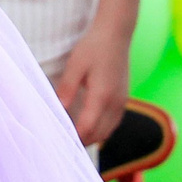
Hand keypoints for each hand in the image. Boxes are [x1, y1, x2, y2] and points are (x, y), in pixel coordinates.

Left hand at [55, 22, 130, 148]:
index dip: (74, 137)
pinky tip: (88, 128)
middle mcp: (115, 103)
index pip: (88, 127)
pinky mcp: (124, 99)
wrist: (116, 35)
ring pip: (109, 130)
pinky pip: (114, 122)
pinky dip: (102, 130)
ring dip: (93, 137)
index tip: (59, 142)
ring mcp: (122, 102)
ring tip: (74, 140)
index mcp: (102, 96)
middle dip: (82, 142)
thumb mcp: (75, 66)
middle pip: (100, 134)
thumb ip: (66, 89)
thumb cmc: (93, 48)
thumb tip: (58, 109)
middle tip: (63, 146)